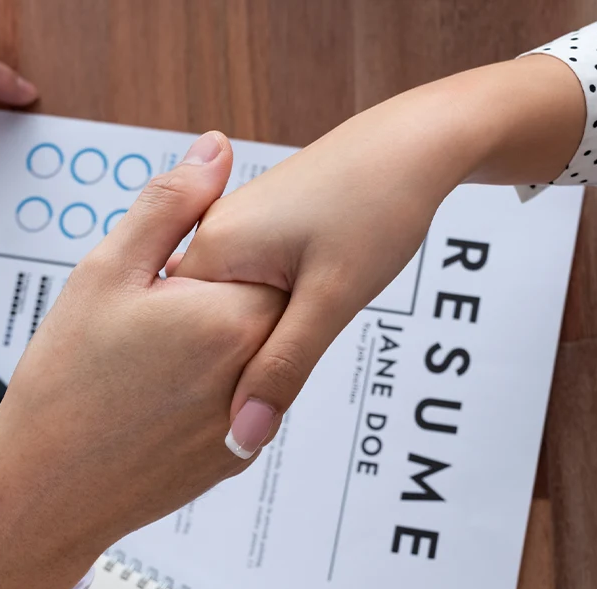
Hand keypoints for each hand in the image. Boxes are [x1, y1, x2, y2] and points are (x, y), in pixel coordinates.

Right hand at [0, 132, 286, 588]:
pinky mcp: (236, 455)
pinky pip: (238, 399)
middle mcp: (258, 373)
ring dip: (214, 344)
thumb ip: (170, 204)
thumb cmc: (65, 385)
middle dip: (219, 298)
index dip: (216, 255)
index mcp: (235, 319)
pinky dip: (205, 388)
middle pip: (266, 305)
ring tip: (147, 359)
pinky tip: (154, 396)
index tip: (171, 274)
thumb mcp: (107, 272)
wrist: (44, 492)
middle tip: (152, 318)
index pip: (268, 255)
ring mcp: (252, 422)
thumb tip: (214, 150)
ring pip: (252, 354)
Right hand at [173, 55, 584, 455]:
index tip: (235, 411)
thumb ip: (284, 368)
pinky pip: (246, 291)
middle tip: (274, 385)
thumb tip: (243, 436)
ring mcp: (234, 231)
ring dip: (254, 342)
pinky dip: (269, 314)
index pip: (180, 343)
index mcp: (210, 251)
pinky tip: (303, 314)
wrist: (416, 143)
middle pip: (202, 331)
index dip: (211, 386)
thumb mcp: (331, 299)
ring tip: (294, 345)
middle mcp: (211, 237)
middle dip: (234, 366)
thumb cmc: (378, 206)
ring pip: (226, 314)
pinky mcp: (259, 231)